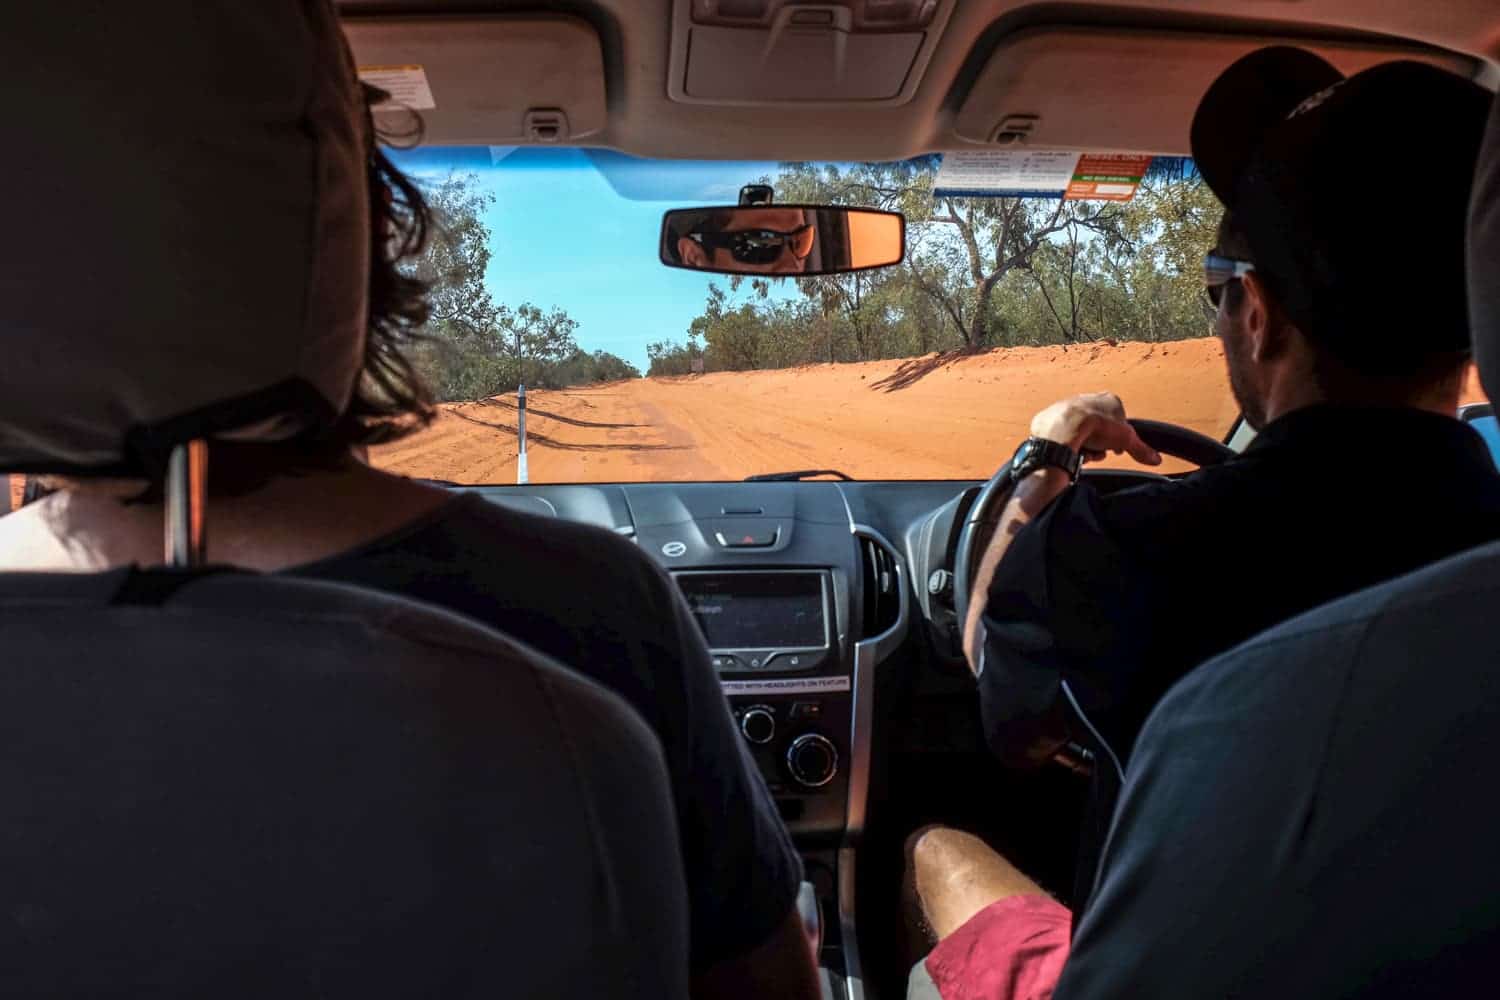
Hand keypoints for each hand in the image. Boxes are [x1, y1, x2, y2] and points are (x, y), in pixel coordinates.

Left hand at [1030, 393, 1161, 465]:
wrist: (1062, 427)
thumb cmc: (1094, 426)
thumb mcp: (1126, 439)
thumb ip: (1140, 449)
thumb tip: (1155, 458)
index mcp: (1107, 399)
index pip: (1119, 420)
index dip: (1120, 437)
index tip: (1118, 448)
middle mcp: (1087, 400)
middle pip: (1100, 429)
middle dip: (1102, 444)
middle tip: (1100, 450)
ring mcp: (1068, 408)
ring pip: (1083, 435)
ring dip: (1086, 447)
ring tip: (1085, 451)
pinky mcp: (1051, 419)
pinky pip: (1065, 438)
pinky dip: (1069, 447)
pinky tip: (1071, 450)